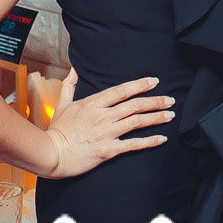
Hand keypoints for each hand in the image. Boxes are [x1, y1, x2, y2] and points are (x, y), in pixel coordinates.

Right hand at [39, 69, 174, 178]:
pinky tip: (162, 138)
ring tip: (170, 115)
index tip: (155, 82)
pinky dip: (149, 141)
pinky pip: (133, 144)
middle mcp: (103, 116)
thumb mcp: (62, 103)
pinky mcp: (108, 150)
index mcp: (93, 103)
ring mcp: (106, 133)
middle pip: (135, 105)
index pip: (122, 90)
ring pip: (137, 122)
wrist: (51, 154)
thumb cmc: (57, 130)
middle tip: (170, 100)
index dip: (140, 85)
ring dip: (156, 118)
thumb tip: (74, 69)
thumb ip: (70, 85)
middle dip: (155, 102)